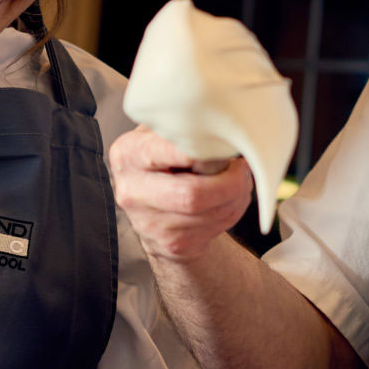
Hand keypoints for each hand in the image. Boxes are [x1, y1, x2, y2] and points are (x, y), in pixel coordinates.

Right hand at [107, 126, 253, 260]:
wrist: (156, 209)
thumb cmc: (165, 162)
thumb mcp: (161, 135)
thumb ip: (181, 127)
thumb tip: (218, 126)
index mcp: (127, 154)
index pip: (162, 152)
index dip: (197, 150)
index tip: (220, 145)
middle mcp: (132, 190)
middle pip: (191, 194)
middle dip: (228, 181)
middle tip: (240, 167)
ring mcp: (150, 222)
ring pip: (209, 212)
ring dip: (236, 194)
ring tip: (238, 180)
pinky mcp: (172, 242)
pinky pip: (215, 225)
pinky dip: (233, 209)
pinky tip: (229, 198)